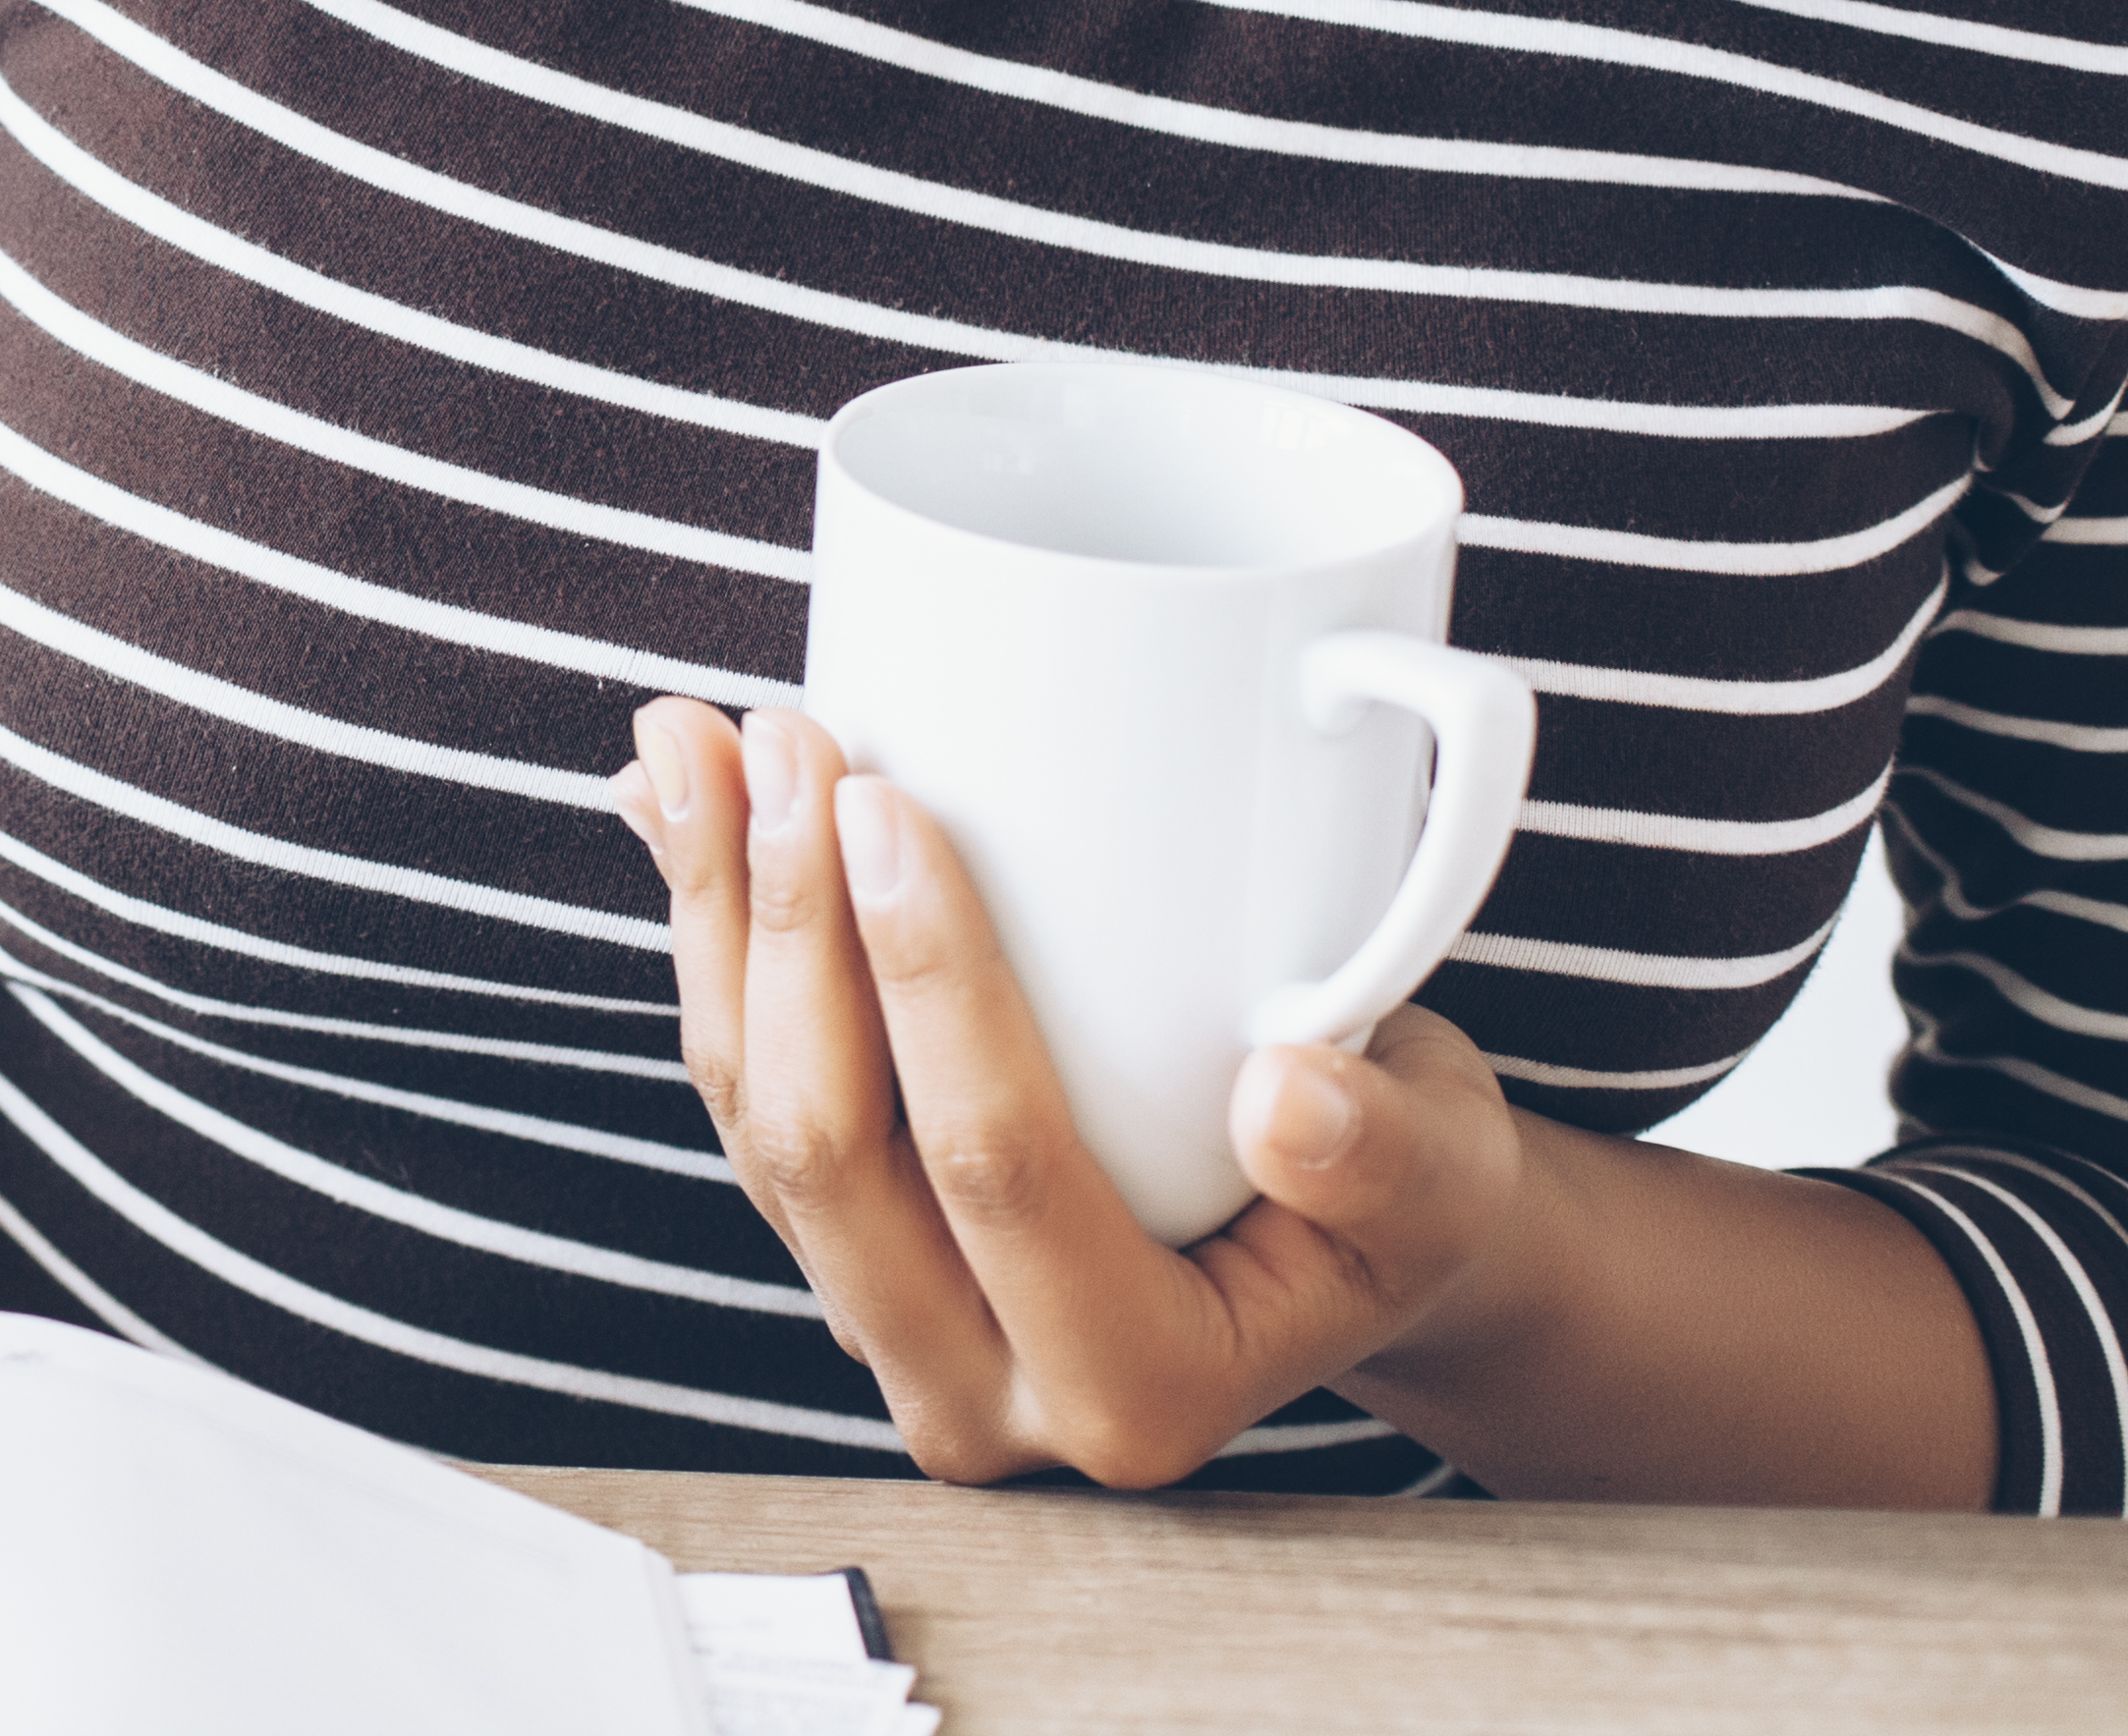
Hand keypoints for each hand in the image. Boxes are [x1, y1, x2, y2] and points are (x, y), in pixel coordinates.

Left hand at [618, 696, 1537, 1488]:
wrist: (1343, 1235)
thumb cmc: (1400, 1192)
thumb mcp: (1447, 1175)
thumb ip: (1391, 1155)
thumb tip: (1289, 1098)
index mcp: (1134, 1393)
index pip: (995, 1167)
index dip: (925, 979)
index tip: (888, 803)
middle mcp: (981, 1391)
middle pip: (828, 1145)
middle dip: (784, 920)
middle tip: (790, 733)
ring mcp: (889, 1324)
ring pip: (752, 1114)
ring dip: (712, 911)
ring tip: (698, 742)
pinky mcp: (839, 1250)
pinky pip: (740, 1090)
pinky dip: (706, 936)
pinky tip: (681, 806)